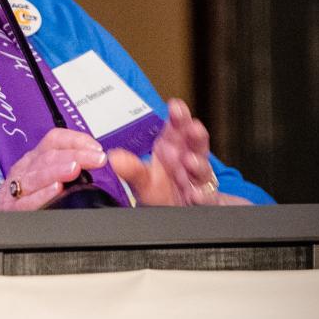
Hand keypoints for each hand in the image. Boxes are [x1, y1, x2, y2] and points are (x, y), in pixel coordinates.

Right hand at [0, 128, 108, 210]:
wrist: (1, 224)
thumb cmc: (31, 199)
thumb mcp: (48, 177)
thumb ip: (69, 169)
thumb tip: (99, 163)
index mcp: (35, 158)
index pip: (54, 140)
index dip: (76, 140)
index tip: (97, 149)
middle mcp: (25, 169)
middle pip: (48, 156)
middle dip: (76, 155)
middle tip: (97, 159)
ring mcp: (16, 188)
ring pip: (36, 175)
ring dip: (58, 170)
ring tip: (75, 169)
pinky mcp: (11, 208)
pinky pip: (26, 201)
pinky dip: (42, 195)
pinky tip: (56, 190)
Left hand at [107, 98, 249, 205]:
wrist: (182, 211)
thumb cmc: (162, 191)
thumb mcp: (144, 179)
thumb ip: (131, 169)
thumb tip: (113, 157)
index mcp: (172, 152)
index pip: (176, 131)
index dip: (177, 118)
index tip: (176, 106)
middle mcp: (188, 163)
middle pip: (194, 145)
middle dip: (193, 135)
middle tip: (191, 126)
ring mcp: (198, 182)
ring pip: (202, 170)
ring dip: (198, 164)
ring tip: (191, 161)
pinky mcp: (205, 201)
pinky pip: (206, 198)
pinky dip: (202, 196)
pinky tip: (196, 194)